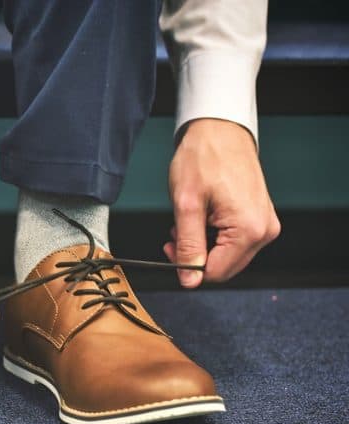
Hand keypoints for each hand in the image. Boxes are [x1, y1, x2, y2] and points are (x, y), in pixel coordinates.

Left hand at [164, 118, 280, 287]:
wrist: (219, 130)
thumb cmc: (204, 158)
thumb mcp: (186, 204)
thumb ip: (188, 245)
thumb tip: (189, 280)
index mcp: (249, 230)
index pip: (215, 272)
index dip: (188, 265)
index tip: (171, 245)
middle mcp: (264, 231)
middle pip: (223, 266)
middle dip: (195, 255)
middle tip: (176, 232)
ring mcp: (264, 225)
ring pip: (227, 255)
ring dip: (203, 245)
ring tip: (189, 219)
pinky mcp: (259, 218)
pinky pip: (234, 241)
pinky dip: (213, 236)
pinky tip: (202, 217)